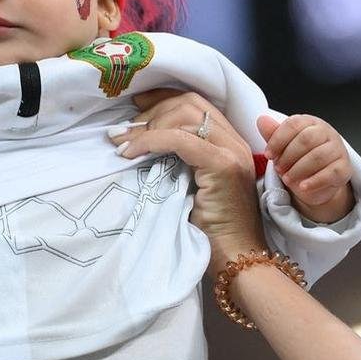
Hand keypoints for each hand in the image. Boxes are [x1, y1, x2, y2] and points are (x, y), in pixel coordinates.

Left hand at [111, 89, 265, 266]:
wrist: (237, 260)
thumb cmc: (211, 231)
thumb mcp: (190, 185)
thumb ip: (178, 160)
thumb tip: (139, 139)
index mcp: (230, 142)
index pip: (196, 103)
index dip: (162, 99)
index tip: (135, 106)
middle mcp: (235, 141)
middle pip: (189, 103)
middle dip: (151, 110)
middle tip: (123, 131)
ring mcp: (232, 151)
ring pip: (184, 115)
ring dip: (146, 126)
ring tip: (122, 144)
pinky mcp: (224, 165)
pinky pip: (179, 139)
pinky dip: (150, 141)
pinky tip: (131, 153)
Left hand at [257, 114, 353, 223]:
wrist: (317, 180)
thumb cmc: (299, 158)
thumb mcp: (284, 147)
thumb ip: (273, 134)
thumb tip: (262, 120)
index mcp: (310, 122)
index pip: (293, 124)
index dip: (278, 140)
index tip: (268, 154)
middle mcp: (327, 132)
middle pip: (306, 139)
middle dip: (288, 156)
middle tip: (278, 168)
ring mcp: (338, 149)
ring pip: (318, 156)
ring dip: (298, 169)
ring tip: (287, 179)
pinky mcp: (345, 168)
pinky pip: (331, 173)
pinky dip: (314, 181)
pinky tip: (302, 187)